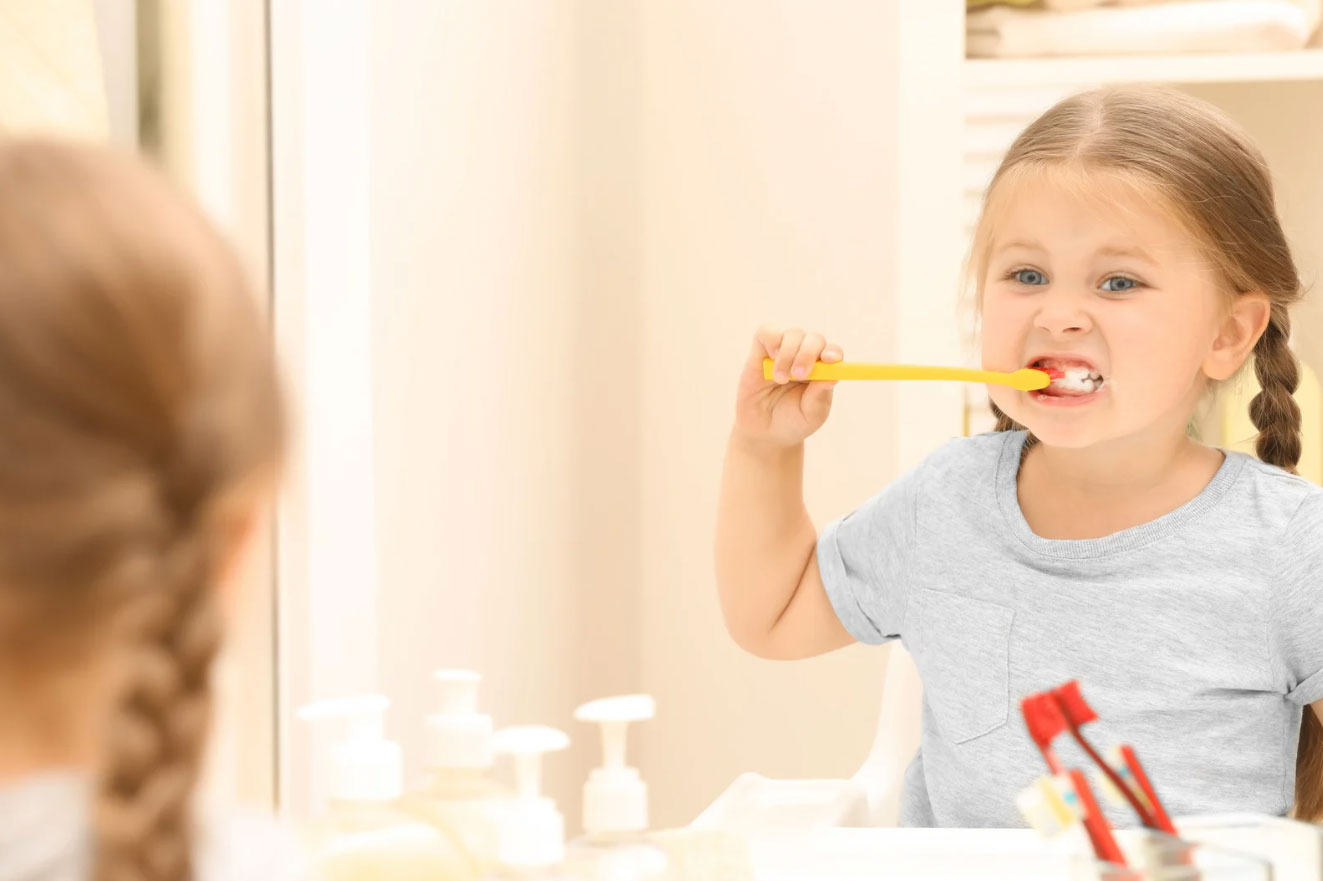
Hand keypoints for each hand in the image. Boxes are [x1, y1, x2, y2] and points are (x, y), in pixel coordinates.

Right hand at [732, 326, 841, 449]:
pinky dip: (772, 340)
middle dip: (808, 354)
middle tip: (799, 375)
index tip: (830, 361)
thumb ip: (819, 396)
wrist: (763, 431)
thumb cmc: (792, 421)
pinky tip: (772, 359)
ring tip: (781, 379)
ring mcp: (784, 351)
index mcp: (823, 370)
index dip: (833, 353)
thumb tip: (832, 376)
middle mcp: (806, 356)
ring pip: (793, 334)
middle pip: (814, 339)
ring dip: (788, 354)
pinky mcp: (761, 350)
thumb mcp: (811, 414)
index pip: (833, 352)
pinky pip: (767, 331)